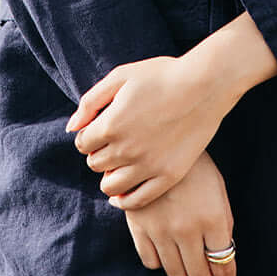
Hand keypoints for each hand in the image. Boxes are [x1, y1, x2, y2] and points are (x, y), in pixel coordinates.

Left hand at [65, 53, 227, 208]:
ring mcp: (147, 166)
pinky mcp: (167, 176)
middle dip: (99, 153)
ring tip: (119, 164)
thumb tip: (72, 128)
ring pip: (110, 185)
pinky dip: (124, 200)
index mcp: (111, 125)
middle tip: (114, 142)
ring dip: (109, 176)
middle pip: (95, 164)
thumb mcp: (122, 76)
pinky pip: (136, 200)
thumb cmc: (162, 75)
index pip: (83, 143)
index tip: (102, 128)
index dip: (89, 135)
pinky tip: (123, 192)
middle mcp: (125, 150)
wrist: (205, 85)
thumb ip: (91, 101)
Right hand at [122, 151, 236, 275]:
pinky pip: (151, 263)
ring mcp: (162, 231)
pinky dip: (161, 261)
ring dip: (183, 269)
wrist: (159, 143)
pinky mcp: (139, 228)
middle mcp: (188, 229)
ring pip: (175, 273)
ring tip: (185, 255)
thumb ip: (222, 224)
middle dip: (205, 275)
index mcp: (213, 218)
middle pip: (198, 275)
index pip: (224, 264)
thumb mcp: (218, 190)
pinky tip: (166, 248)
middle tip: (205, 266)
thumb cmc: (195, 167)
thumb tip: (223, 255)